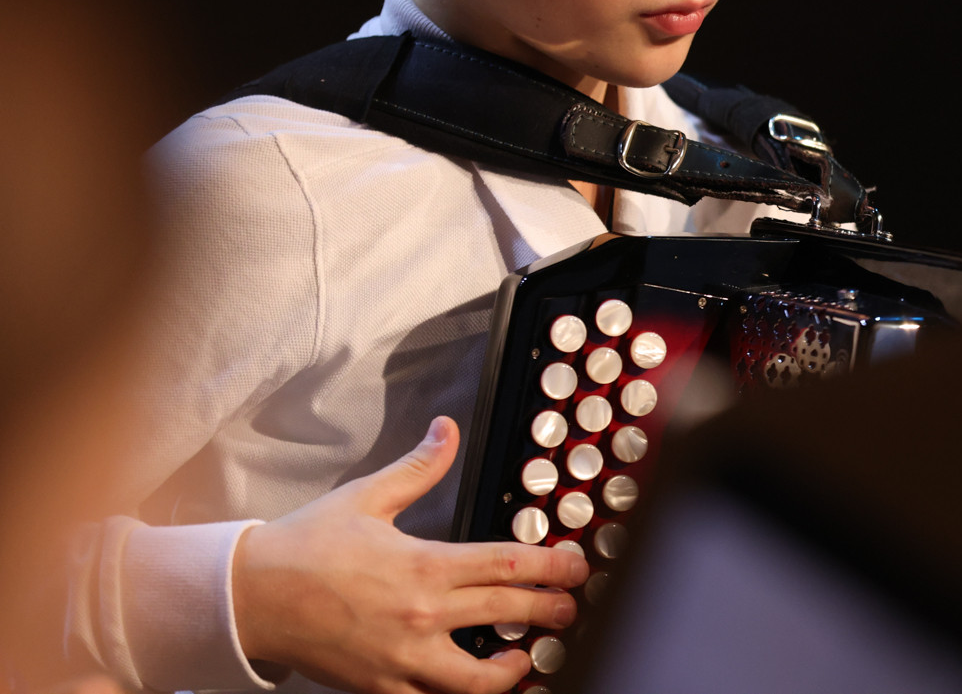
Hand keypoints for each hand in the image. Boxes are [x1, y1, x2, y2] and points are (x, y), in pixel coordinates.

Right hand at [233, 417, 586, 693]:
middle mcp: (421, 615)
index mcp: (425, 565)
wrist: (250, 596)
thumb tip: (446, 430)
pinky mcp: (379, 686)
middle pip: (507, 615)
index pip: (508, 566)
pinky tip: (470, 683)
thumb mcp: (367, 497)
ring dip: (511, 670)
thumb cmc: (306, 546)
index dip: (551, 566)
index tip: (575, 567)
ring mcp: (401, 658)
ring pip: (474, 680)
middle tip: (569, 609)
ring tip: (528, 658)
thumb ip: (419, 467)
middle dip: (548, 612)